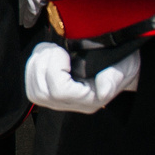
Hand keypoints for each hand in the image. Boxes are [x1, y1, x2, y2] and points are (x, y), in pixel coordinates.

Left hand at [24, 41, 140, 113]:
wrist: (117, 65)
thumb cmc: (119, 65)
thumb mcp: (123, 68)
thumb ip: (113, 78)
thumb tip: (103, 90)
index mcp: (88, 101)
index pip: (60, 92)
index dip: (54, 69)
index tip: (64, 52)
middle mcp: (71, 104)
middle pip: (41, 93)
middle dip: (42, 65)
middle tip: (56, 49)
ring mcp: (57, 101)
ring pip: (33, 91)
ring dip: (36, 64)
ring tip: (52, 50)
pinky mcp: (48, 91)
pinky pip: (31, 84)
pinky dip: (33, 66)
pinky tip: (47, 54)